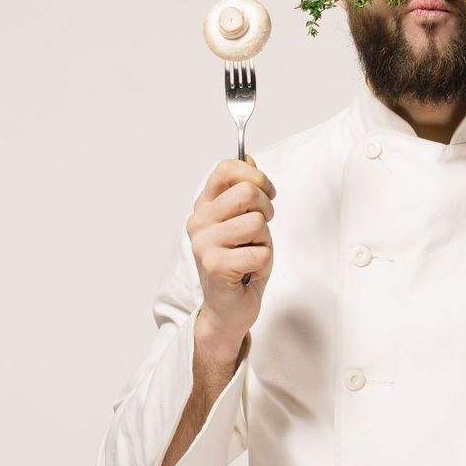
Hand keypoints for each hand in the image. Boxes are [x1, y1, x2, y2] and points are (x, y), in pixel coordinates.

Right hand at [187, 155, 275, 348]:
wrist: (228, 309)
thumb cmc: (239, 264)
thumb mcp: (243, 221)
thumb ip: (243, 191)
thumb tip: (248, 157)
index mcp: (204, 206)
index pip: (226, 169)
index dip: (256, 176)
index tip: (268, 192)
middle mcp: (198, 222)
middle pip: (247, 192)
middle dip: (266, 210)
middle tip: (261, 230)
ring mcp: (204, 244)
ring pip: (257, 222)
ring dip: (264, 241)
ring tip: (251, 254)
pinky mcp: (215, 265)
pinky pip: (261, 251)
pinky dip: (263, 263)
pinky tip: (248, 271)